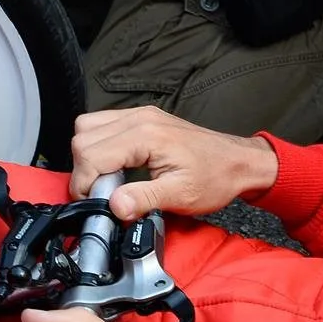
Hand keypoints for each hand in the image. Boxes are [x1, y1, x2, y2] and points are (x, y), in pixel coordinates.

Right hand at [70, 107, 279, 222]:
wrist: (239, 162)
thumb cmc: (216, 177)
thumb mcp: (181, 195)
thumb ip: (144, 199)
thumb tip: (114, 206)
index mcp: (147, 135)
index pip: (91, 154)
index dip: (84, 183)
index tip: (93, 203)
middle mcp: (140, 118)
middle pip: (83, 138)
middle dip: (84, 171)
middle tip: (101, 194)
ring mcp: (140, 115)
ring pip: (87, 127)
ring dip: (88, 156)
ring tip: (108, 180)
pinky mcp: (142, 118)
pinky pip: (103, 124)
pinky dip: (99, 146)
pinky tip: (116, 166)